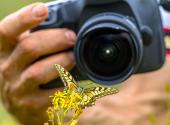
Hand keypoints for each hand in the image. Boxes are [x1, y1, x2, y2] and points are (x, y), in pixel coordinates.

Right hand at [0, 3, 75, 124]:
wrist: (21, 104)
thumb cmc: (25, 71)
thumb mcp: (21, 54)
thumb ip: (35, 39)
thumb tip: (60, 22)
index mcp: (4, 51)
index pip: (7, 30)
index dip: (24, 18)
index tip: (42, 9)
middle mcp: (7, 69)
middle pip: (29, 47)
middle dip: (55, 39)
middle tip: (71, 37)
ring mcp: (17, 88)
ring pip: (40, 71)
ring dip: (62, 61)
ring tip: (74, 57)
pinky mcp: (30, 104)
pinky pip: (52, 93)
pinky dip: (66, 85)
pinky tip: (74, 81)